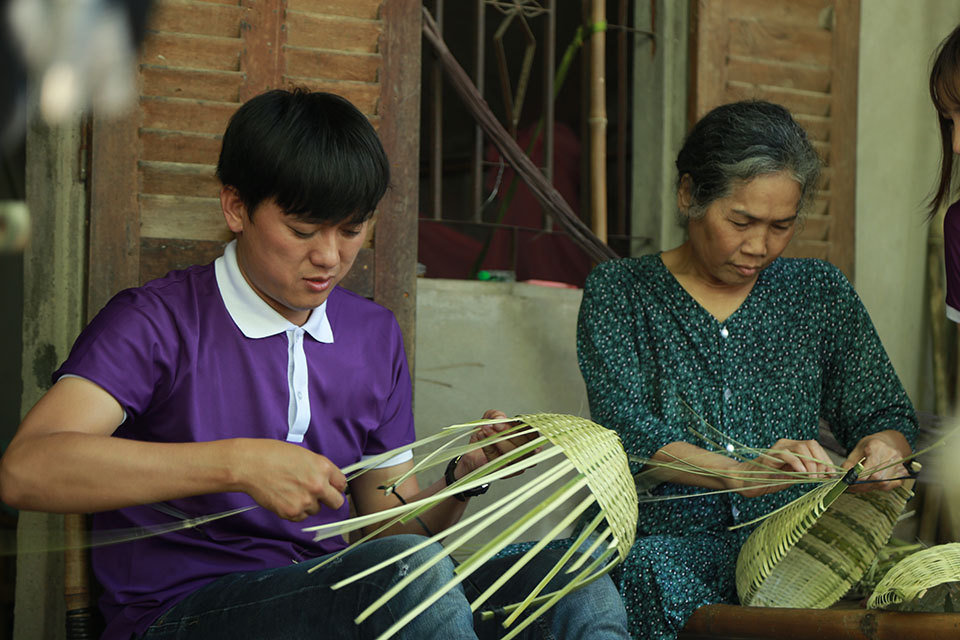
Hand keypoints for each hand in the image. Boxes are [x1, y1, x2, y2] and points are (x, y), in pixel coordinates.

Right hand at [230, 439, 346, 520]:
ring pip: (316, 510)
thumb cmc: (272, 455)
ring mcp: (305, 501)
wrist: (249, 465)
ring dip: (308, 504)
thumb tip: (327, 480)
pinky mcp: (291, 512)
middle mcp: (318, 485)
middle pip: (337, 502)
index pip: (342, 484)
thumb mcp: (303, 455)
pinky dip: (295, 511)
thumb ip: (318, 468)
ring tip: (291, 491)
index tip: (330, 487)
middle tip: (317, 495)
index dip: (335, 486)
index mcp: (323, 467)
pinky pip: (301, 517)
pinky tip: (284, 498)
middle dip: (329, 500)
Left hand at [453, 410, 538, 479]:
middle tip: (494, 425)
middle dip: (507, 432)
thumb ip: (496, 415)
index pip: (533, 434)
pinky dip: (489, 448)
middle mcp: (527, 453)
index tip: (504, 421)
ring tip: (485, 430)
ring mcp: (518, 465)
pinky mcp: (506, 473)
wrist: (474, 452)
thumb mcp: (491, 419)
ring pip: (513, 453)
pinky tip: (481, 438)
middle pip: (524, 444)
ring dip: (496, 440)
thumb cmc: (488, 436)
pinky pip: (499, 460)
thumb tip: (500, 418)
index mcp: (529, 439)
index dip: (520, 427)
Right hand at [726, 438, 832, 497]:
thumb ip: (806, 473)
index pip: (815, 447)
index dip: (826, 459)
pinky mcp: (770, 456)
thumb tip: (826, 475)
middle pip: (811, 444)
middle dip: (821, 461)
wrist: (746, 481)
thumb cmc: (768, 479)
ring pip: (801, 447)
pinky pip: (787, 455)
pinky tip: (802, 474)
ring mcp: (778, 448)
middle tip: (823, 477)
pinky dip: (798, 463)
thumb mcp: (792, 477)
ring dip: (811, 464)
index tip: (832, 474)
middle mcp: (786, 444)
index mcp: (793, 448)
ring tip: (813, 477)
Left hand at [842, 430, 911, 492]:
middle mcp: (891, 455)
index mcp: (877, 446)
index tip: (849, 481)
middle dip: (862, 485)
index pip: (869, 467)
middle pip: (877, 478)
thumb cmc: (869, 447)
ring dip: (869, 487)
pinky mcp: (903, 472)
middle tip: (851, 486)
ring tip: (858, 486)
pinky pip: (890, 485)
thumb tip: (843, 477)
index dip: (858, 477)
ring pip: (884, 483)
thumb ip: (849, 464)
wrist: (885, 443)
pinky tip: (870, 484)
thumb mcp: (856, 451)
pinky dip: (879, 487)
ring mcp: (899, 464)